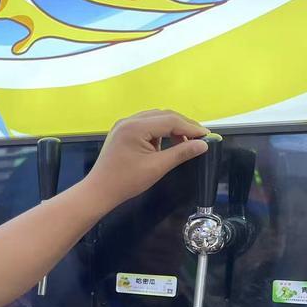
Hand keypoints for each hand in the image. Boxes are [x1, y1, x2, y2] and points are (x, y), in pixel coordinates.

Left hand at [84, 110, 210, 207]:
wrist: (99, 191)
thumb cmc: (126, 181)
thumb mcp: (157, 167)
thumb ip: (181, 152)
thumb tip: (203, 144)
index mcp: (135, 127)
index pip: (170, 120)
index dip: (191, 127)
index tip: (207, 136)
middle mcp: (129, 121)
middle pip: (163, 116)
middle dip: (182, 126)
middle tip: (199, 138)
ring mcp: (123, 125)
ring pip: (155, 118)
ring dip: (171, 128)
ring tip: (184, 143)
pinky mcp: (122, 132)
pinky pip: (146, 125)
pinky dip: (159, 132)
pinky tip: (165, 144)